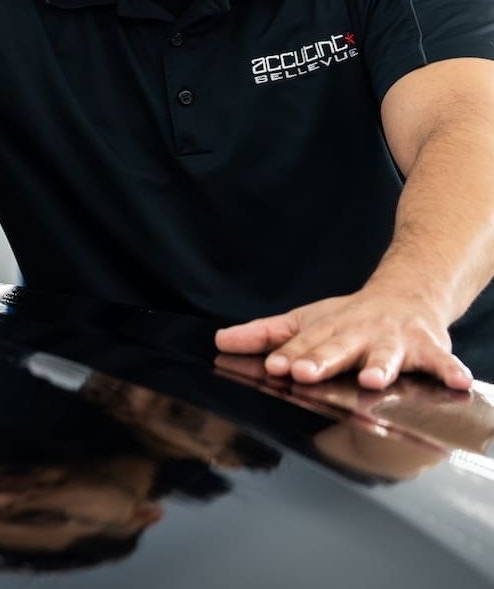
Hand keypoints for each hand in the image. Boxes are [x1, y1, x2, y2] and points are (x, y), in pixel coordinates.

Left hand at [214, 289, 473, 390]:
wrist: (404, 294)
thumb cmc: (347, 318)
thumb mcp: (303, 321)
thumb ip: (263, 335)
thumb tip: (220, 341)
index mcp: (325, 329)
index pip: (302, 344)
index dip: (289, 355)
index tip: (274, 366)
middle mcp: (357, 333)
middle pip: (337, 348)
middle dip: (321, 360)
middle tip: (303, 372)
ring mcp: (393, 340)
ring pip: (386, 355)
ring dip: (380, 366)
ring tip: (372, 378)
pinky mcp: (428, 348)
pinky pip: (442, 362)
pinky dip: (450, 370)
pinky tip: (458, 382)